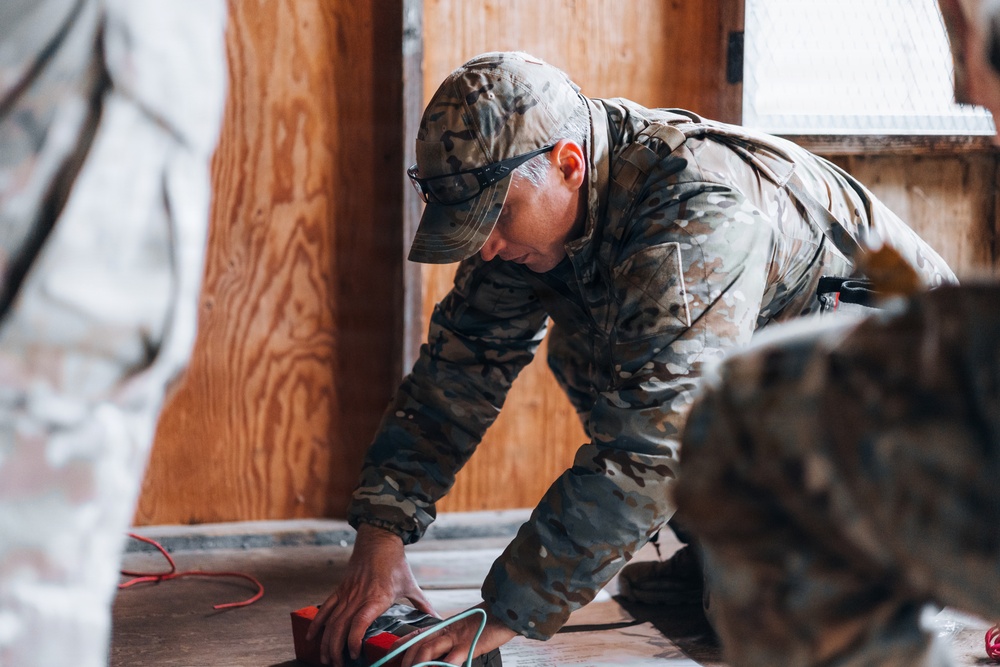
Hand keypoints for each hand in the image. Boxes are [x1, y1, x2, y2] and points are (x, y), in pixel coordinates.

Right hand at [306, 523, 434, 666]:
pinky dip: (317, 623)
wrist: (379, 538)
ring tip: (325, 659)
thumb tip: (438, 620)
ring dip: (326, 641)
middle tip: (338, 666)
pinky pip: (326, 608)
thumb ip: (422, 604)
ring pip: (332, 621)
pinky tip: (311, 637)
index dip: (353, 640)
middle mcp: (359, 596)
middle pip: (342, 627)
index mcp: (377, 597)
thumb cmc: (395, 562)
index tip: (354, 655)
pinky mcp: (341, 589)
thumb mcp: (410, 584)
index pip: (360, 622)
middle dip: (337, 650)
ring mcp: (348, 593)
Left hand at [395, 602, 516, 666]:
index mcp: (443, 628)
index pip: (416, 635)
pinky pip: (451, 659)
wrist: (504, 611)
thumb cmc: (486, 623)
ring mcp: (456, 639)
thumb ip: (451, 642)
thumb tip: (443, 657)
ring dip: (417, 664)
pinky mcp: (468, 646)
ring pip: (428, 651)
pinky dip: (443, 666)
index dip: (401, 646)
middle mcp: (446, 632)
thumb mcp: (464, 631)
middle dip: (405, 661)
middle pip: (417, 644)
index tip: (390, 656)